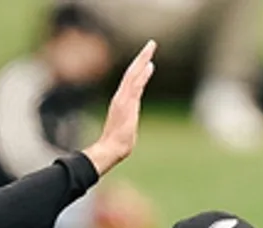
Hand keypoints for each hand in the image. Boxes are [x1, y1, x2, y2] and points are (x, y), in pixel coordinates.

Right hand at [83, 40, 155, 176]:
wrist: (111, 148)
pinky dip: (142, 75)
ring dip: (142, 60)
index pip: (131, 80)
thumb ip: (129, 119)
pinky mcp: (127, 105)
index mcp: (121, 101)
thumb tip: (129, 123)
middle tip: (151, 44)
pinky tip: (149, 66)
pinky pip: (136, 86)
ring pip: (133, 75)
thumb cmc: (118, 143)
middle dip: (142, 57)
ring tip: (151, 48)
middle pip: (132, 72)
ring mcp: (124, 99)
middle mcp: (121, 97)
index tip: (147, 58)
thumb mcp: (126, 127)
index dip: (138, 67)